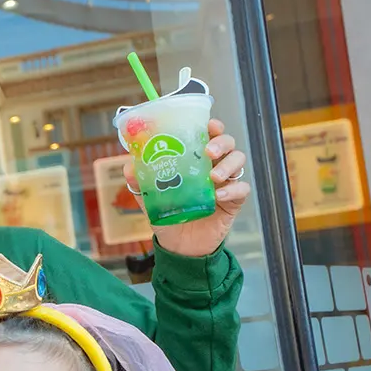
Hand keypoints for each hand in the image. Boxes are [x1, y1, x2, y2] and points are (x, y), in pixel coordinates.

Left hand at [123, 118, 249, 257]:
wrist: (179, 245)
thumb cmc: (169, 215)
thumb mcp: (150, 197)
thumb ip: (140, 182)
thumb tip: (129, 167)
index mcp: (196, 159)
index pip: (209, 135)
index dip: (212, 126)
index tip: (208, 125)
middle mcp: (214, 166)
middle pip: (229, 143)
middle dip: (221, 142)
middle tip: (208, 152)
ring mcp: (226, 183)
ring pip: (238, 161)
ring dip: (228, 165)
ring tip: (213, 177)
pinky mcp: (234, 201)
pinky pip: (242, 189)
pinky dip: (233, 189)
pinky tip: (218, 196)